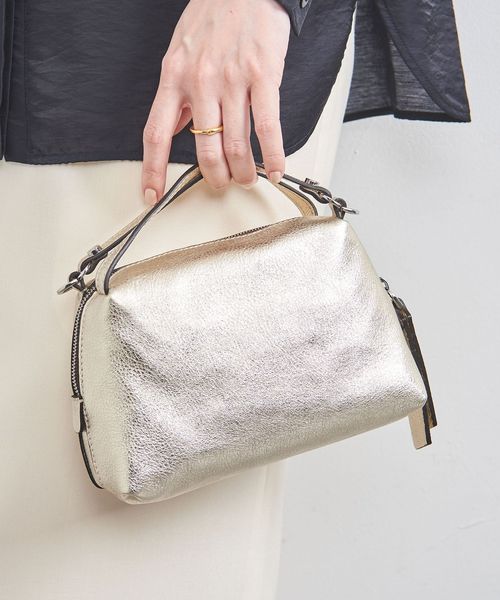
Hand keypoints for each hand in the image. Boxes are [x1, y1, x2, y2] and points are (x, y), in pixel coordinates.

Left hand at [142, 0, 290, 204]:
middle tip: (222, 184)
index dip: (153, 169)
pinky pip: (268, 128)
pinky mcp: (263, 77)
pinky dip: (274, 156)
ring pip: (236, 145)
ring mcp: (232, 80)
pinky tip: (275, 169)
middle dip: (215, 177)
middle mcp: (200, 82)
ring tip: (247, 178)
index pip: (156, 134)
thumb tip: (174, 129)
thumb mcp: (179, 54)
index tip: (152, 194)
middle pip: (205, 150)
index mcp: (174, 78)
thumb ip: (177, 95)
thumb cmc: (211, 19)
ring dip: (244, 172)